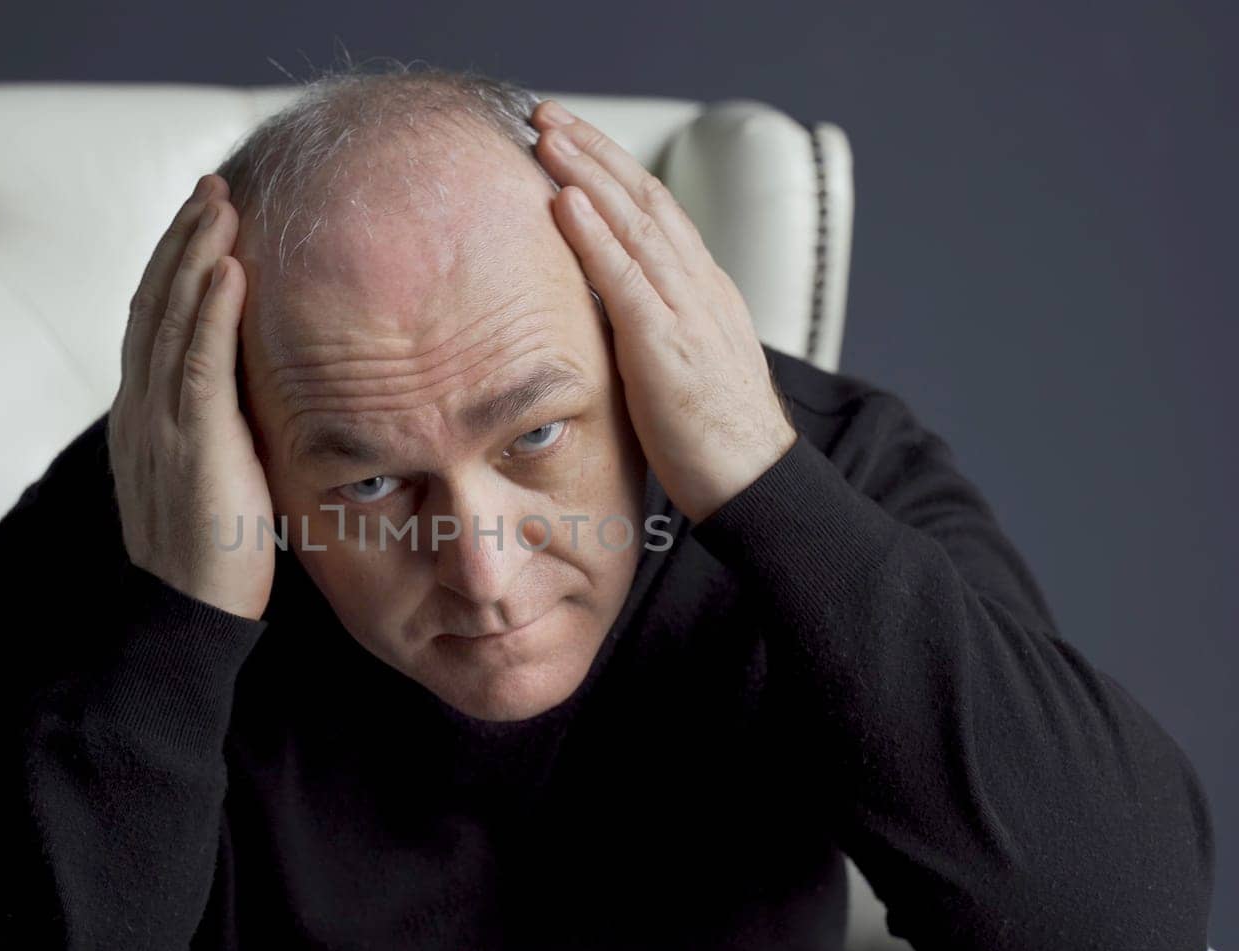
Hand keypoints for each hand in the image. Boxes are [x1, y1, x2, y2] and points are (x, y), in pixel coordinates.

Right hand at [108, 173, 273, 620]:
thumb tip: (251, 408)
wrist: (182, 618)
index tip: (204, 222)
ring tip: (223, 203)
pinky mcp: (191, 443)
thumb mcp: (208, 481)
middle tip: (214, 188)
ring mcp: (161, 423)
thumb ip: (216, 435)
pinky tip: (228, 266)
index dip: (176, 267)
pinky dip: (211, 309)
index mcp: (144, 417)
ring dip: (197, 254)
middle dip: (184, 241)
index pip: (156, 322)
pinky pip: (199, 362)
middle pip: (158, 303)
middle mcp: (142, 409)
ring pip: (174, 320)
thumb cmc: (208, 560)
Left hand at [530, 99, 798, 523]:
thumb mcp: (678, 367)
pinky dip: (595, 235)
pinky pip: (626, 279)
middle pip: (644, 199)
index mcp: (703, 290)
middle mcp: (698, 287)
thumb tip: (601, 317)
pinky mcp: (668, 347)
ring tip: (547, 137)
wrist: (755, 484)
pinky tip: (566, 202)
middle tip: (547, 115)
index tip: (571, 140)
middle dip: (594, 151)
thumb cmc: (711, 439)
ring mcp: (687, 312)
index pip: (655, 210)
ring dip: (588, 173)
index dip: (612, 169)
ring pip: (635, 224)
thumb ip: (648, 331)